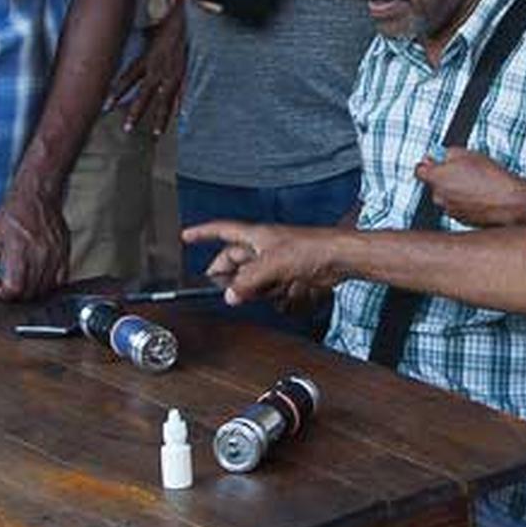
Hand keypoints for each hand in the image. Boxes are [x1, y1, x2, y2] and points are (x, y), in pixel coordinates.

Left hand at [0, 180, 70, 300]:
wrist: (36, 197)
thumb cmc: (11, 217)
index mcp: (18, 248)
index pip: (15, 287)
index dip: (4, 295)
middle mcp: (39, 252)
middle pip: (30, 292)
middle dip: (15, 295)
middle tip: (8, 286)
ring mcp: (55, 254)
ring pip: (45, 289)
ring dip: (31, 292)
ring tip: (22, 281)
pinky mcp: (65, 254)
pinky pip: (60, 282)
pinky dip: (48, 286)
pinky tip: (38, 278)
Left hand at [109, 3, 185, 135]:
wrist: (193, 12)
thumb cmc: (175, 18)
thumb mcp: (155, 29)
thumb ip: (147, 38)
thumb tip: (139, 36)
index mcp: (149, 57)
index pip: (128, 77)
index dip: (117, 91)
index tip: (106, 105)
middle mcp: (159, 67)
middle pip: (144, 94)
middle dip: (135, 111)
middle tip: (126, 128)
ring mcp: (175, 72)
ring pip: (164, 99)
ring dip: (158, 117)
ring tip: (154, 134)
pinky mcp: (190, 72)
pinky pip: (184, 92)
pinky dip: (182, 104)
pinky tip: (181, 116)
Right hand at [181, 219, 344, 303]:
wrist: (339, 258)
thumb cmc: (311, 248)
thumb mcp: (273, 264)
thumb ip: (248, 280)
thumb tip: (229, 294)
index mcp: (255, 235)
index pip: (222, 231)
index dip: (203, 233)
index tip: (186, 236)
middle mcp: (262, 247)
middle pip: (235, 262)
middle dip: (232, 277)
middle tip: (229, 290)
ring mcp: (275, 262)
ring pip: (252, 280)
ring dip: (258, 290)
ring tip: (271, 288)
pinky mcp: (287, 276)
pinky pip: (270, 290)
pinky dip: (276, 294)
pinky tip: (287, 292)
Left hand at [415, 148, 525, 227]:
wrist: (508, 202)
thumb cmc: (490, 178)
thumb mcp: (467, 153)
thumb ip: (447, 153)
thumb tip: (442, 156)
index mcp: (436, 178)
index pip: (419, 170)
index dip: (428, 164)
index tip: (435, 161)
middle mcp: (439, 196)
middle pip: (434, 184)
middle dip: (444, 176)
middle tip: (462, 170)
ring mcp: (449, 210)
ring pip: (446, 196)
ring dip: (455, 189)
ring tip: (475, 183)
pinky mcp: (460, 219)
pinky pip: (457, 206)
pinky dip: (464, 201)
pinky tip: (478, 195)